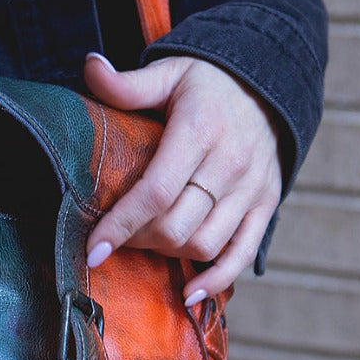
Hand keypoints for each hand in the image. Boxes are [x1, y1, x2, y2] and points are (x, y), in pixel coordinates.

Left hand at [82, 53, 282, 304]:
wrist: (270, 82)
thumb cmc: (208, 84)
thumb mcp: (169, 73)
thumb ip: (128, 83)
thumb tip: (89, 66)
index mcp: (200, 130)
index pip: (155, 191)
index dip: (121, 225)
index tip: (93, 250)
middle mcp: (229, 163)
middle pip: (176, 225)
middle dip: (138, 240)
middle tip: (117, 235)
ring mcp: (251, 189)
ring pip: (204, 243)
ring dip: (168, 254)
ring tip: (146, 243)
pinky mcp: (265, 206)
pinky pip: (241, 254)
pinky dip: (216, 279)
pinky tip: (191, 294)